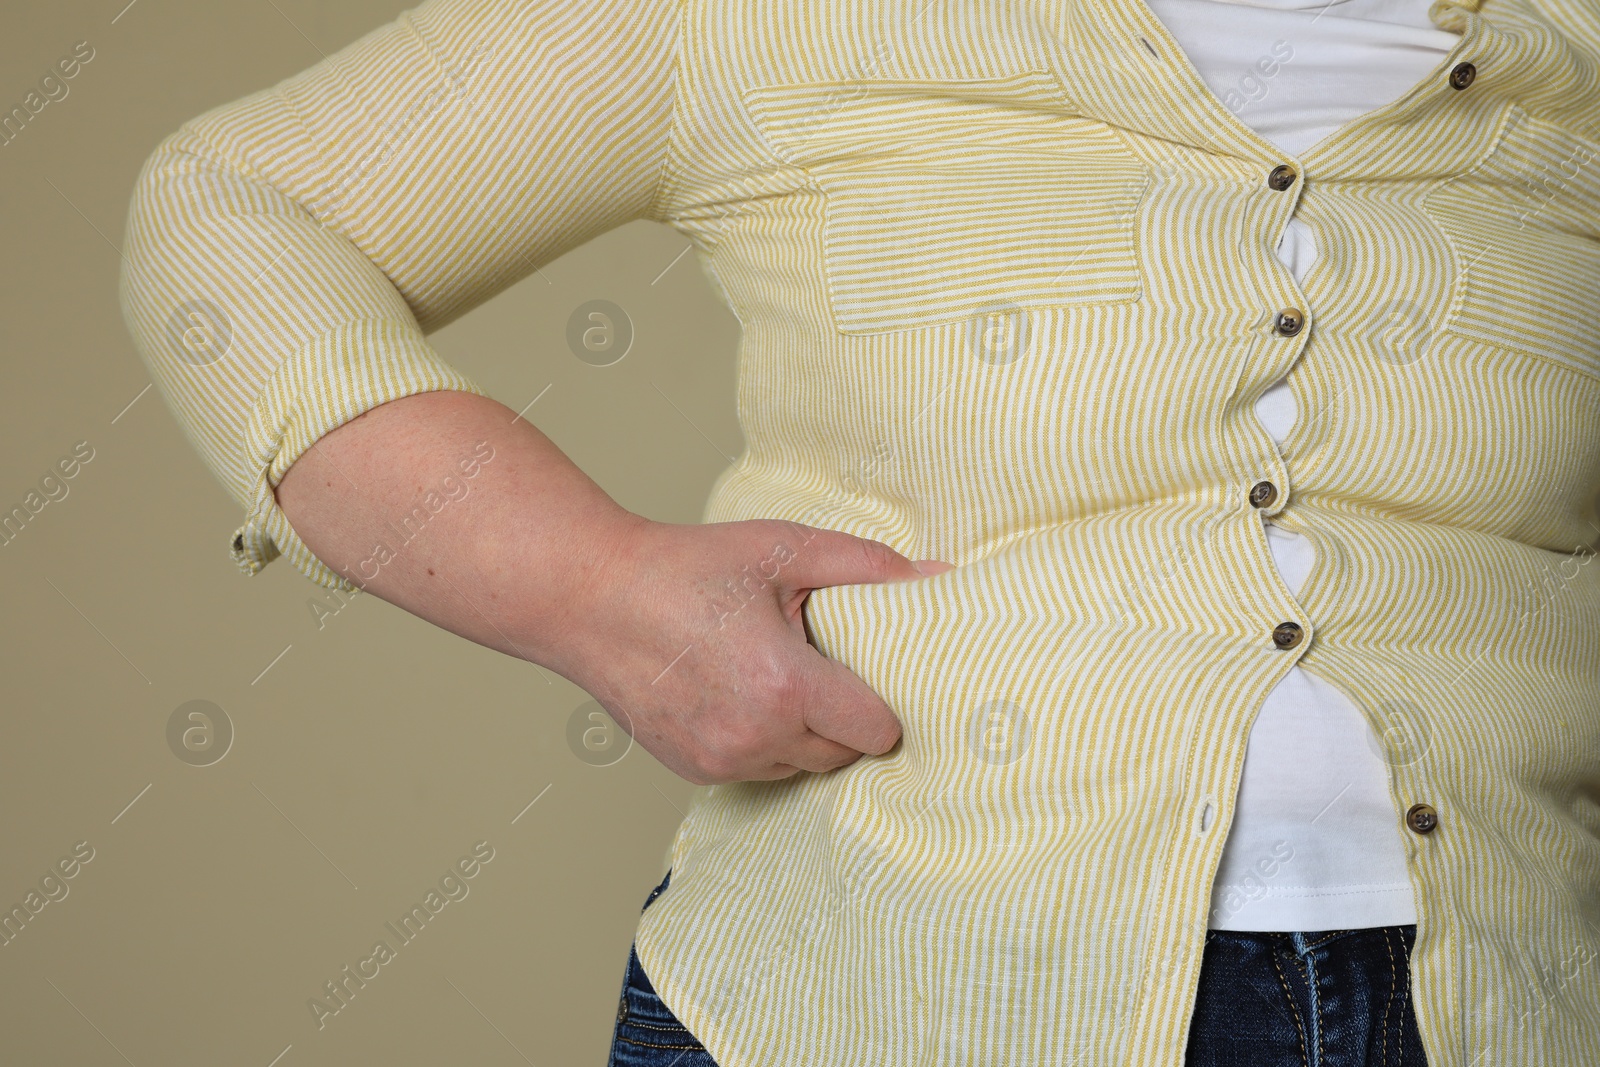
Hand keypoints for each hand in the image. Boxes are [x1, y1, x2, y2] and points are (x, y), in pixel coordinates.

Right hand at [552, 516, 953, 784]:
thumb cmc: (685, 568)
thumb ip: (869, 567)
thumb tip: (941, 577)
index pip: (878, 731)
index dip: (885, 700)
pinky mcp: (695, 770)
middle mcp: (754, 738)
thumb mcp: (783, 549)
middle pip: (845, 754)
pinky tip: (742, 690)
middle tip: (825, 661)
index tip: (873, 667)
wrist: (589, 598)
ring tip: (778, 671)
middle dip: (847, 714)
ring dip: (806, 731)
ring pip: (803, 766)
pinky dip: (766, 739)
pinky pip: (761, 769)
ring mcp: (721, 761)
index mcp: (783, 687)